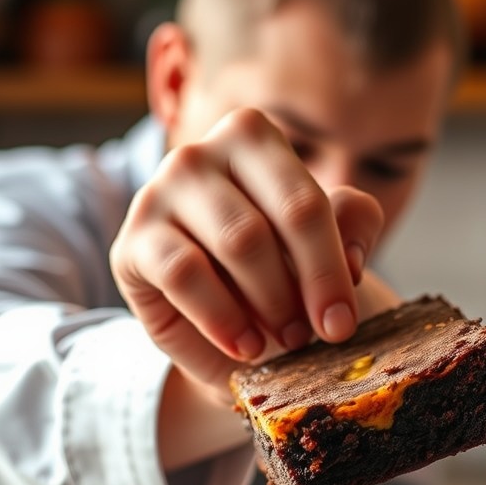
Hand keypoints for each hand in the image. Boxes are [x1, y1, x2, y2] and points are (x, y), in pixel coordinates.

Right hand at [110, 108, 383, 397]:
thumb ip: (352, 228)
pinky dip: (222, 318)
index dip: (329, 270)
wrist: (224, 320)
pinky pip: (184, 275)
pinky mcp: (133, 241)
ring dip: (266, 306)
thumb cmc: (277, 271)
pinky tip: (245, 347)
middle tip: (309, 336)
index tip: (342, 324)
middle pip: (266, 226)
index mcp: (252, 137)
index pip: (304, 204)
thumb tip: (352, 260)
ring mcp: (159, 193)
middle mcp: (199, 154)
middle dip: (297, 293)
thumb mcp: (324, 249)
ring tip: (281, 342)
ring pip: (231, 245)